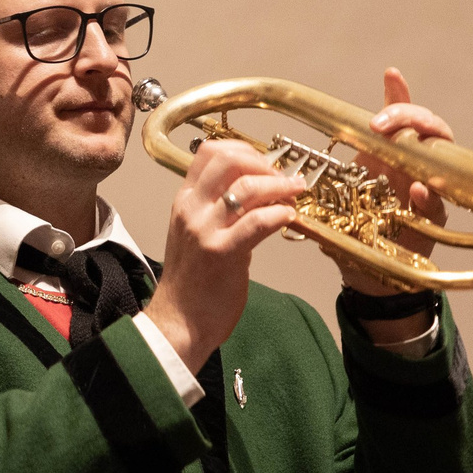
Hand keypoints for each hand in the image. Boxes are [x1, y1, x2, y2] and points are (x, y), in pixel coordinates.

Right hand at [139, 137, 300, 372]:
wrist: (178, 322)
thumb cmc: (192, 282)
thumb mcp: (199, 234)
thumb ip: (222, 211)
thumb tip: (260, 194)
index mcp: (185, 201)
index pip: (210, 152)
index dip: (245, 151)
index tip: (265, 166)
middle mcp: (191, 209)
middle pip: (230, 160)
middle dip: (265, 164)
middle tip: (284, 180)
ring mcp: (204, 230)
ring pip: (247, 187)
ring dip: (279, 186)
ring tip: (294, 195)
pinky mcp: (221, 253)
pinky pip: (258, 221)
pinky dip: (280, 214)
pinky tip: (289, 218)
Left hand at [339, 67, 448, 341]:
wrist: (369, 280)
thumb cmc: (353, 239)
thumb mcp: (330, 207)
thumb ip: (316, 188)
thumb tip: (284, 173)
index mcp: (385, 160)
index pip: (399, 120)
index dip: (399, 95)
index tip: (391, 74)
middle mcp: (410, 168)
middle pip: (426, 127)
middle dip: (408, 116)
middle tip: (381, 123)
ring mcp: (426, 190)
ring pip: (442, 152)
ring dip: (423, 140)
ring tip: (398, 139)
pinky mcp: (434, 218)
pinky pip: (438, 201)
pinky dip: (427, 192)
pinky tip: (415, 187)